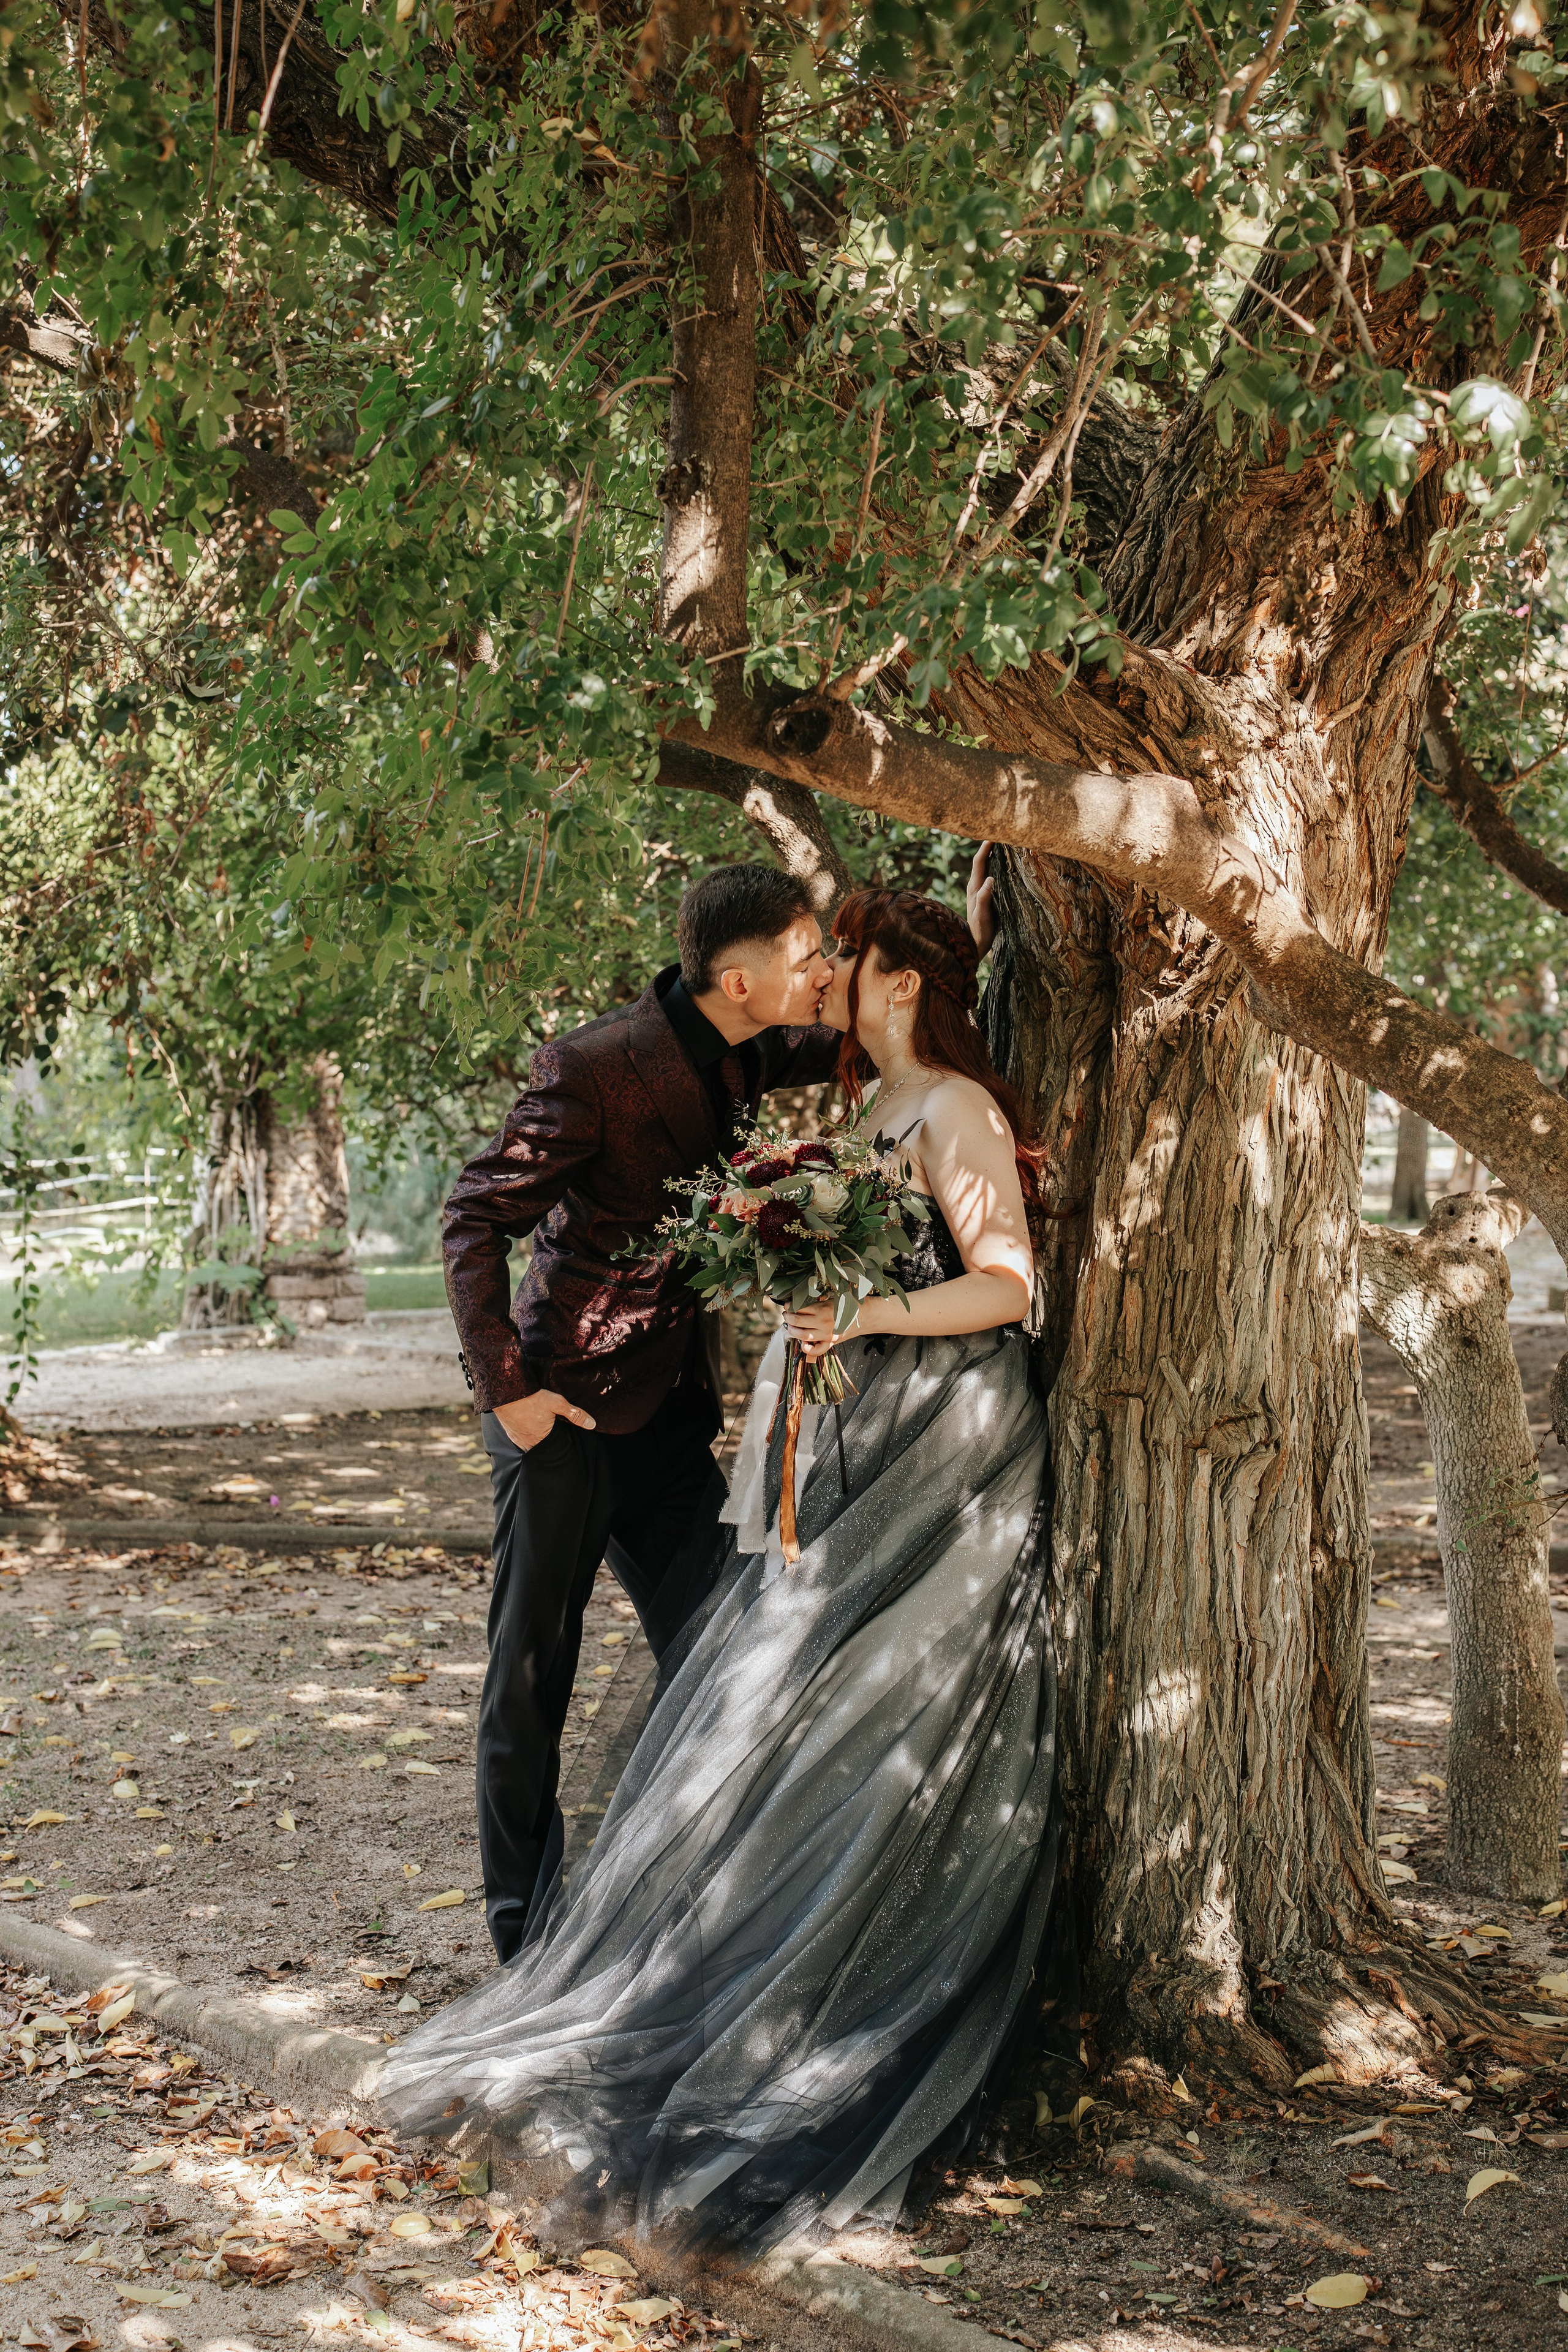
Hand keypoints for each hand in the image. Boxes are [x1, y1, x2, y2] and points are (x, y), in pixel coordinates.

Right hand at [492, 1390, 595, 1451]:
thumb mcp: (557, 1403)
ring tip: (542, 1432)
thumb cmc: (532, 1397)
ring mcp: (518, 1440)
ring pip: (530, 1446)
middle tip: (553, 1434)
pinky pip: (520, 1441)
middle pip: (542, 1448)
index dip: (560, 1443)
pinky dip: (526, 1437)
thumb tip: (592, 1424)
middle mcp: (529, 1443)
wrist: (506, 1391)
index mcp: (542, 1439)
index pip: (555, 1448)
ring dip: (536, 1441)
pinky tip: (529, 1429)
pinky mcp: (510, 1434)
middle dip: (548, 1443)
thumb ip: (575, 1414)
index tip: (563, 1438)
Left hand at [783, 1297, 858, 1360]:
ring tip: (789, 1326)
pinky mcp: (831, 1343)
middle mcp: (824, 1323)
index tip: (787, 1306)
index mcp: (823, 1310)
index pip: (800, 1309)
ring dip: (793, 1331)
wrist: (864, 1316)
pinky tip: (803, 1344)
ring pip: (803, 1335)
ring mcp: (827, 1335)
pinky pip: (817, 1350)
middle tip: (786, 1315)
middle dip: (788, 1318)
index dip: (790, 1307)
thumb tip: (799, 1304)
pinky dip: (808, 1349)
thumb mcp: (831, 1298)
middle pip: (798, 1321)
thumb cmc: (848, 1305)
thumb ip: (816, 1302)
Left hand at [966, 842, 995, 956]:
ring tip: (1004, 843)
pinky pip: (990, 873)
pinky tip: (1004, 862)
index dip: (985, 848)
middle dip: (989, 846)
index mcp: (974, 887)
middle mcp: (975, 885)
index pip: (979, 862)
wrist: (975, 943)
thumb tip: (990, 879)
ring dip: (993, 854)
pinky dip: (996, 865)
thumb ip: (984, 898)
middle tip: (1001, 833)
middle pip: (981, 860)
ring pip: (986, 866)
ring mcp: (979, 889)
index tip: (993, 834)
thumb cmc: (980, 931)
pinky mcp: (984, 894)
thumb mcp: (983, 916)